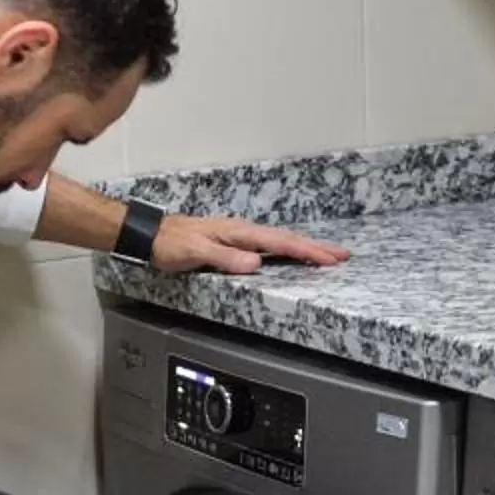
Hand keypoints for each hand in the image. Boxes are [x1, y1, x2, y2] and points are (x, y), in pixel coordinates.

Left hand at [151, 213, 351, 276]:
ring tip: (326, 254)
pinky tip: (292, 253)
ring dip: (304, 247)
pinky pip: (269, 244)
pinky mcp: (235, 241)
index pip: (279, 243)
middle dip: (315, 247)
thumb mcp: (196, 253)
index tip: (328, 258)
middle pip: (286, 238)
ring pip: (280, 240)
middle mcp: (243, 231)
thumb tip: (256, 264)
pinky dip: (286, 248)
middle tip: (342, 255)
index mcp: (239, 232)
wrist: (152, 235)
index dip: (306, 251)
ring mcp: (240, 235)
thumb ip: (226, 259)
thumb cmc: (172, 244)